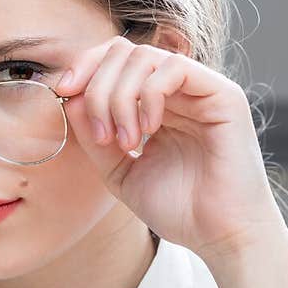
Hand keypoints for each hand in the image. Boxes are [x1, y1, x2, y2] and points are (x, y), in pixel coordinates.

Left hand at [56, 34, 285, 259]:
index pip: (115, 60)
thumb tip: (70, 98)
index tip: (63, 94)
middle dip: (98, 86)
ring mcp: (201, 90)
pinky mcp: (223, 95)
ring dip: (120, 97)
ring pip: (145, 56)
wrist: (220, 237)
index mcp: (155, 104)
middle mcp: (179, 91)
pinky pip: (175, 68)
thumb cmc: (179, 210)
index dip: (85, 68)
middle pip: (124, 51)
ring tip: (126, 141)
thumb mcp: (120, 172)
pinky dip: (149, 94)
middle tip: (101, 134)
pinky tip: (149, 130)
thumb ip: (95, 138)